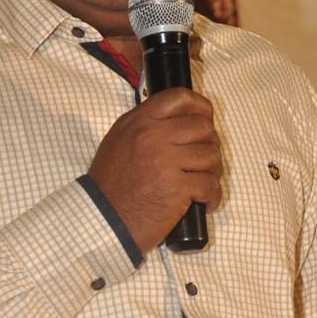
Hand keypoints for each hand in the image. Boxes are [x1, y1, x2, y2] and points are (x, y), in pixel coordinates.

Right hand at [88, 87, 221, 255]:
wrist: (103, 219)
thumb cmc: (111, 186)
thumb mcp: (119, 142)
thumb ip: (145, 127)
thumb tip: (180, 121)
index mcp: (139, 122)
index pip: (180, 98)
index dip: (201, 107)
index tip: (206, 119)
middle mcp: (153, 136)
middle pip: (203, 127)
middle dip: (210, 145)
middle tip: (205, 162)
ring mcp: (166, 161)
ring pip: (211, 155)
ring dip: (213, 172)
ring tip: (204, 184)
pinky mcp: (177, 187)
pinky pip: (210, 184)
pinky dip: (212, 196)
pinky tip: (205, 203)